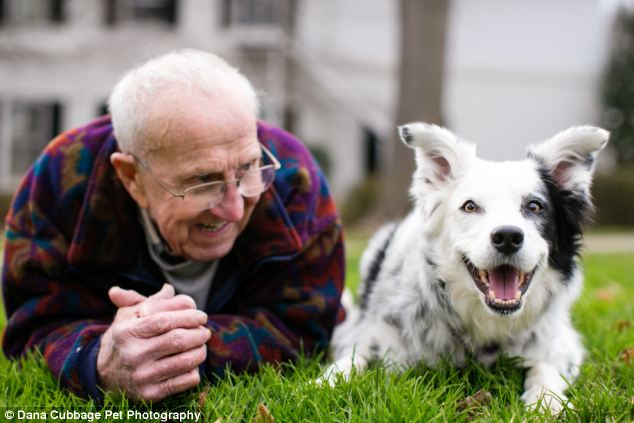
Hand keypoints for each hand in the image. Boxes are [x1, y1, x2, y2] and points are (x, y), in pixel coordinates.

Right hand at [97, 284, 211, 401]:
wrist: (104, 375)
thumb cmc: (124, 339)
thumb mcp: (128, 317)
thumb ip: (148, 301)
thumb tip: (169, 289)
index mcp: (127, 332)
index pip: (164, 320)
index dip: (187, 316)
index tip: (201, 316)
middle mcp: (133, 355)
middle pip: (178, 340)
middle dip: (198, 333)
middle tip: (205, 331)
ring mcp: (142, 377)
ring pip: (185, 362)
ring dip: (200, 351)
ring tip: (202, 345)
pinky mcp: (150, 394)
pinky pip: (184, 382)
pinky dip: (194, 371)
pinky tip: (192, 364)